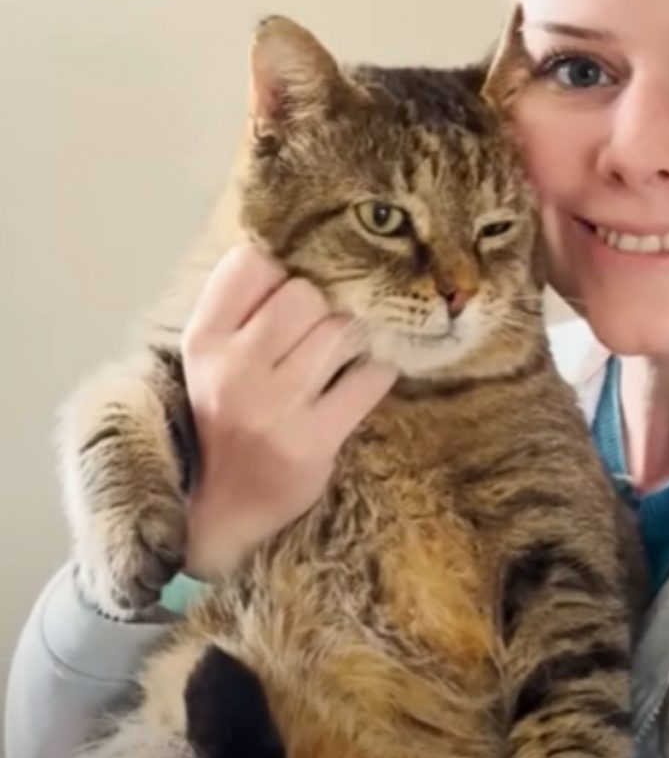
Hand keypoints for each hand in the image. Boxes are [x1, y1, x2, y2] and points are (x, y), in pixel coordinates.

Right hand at [180, 244, 395, 577]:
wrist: (225, 510)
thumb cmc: (227, 421)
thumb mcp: (212, 361)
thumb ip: (241, 308)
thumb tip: (299, 247)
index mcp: (202, 342)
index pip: (251, 263)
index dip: (282, 268)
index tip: (292, 290)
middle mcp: (232, 370)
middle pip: (306, 294)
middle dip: (324, 307)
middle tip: (323, 331)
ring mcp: (274, 408)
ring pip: (342, 331)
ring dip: (354, 339)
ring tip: (343, 358)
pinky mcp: (315, 440)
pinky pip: (370, 378)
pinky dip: (378, 372)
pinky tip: (364, 380)